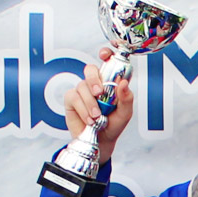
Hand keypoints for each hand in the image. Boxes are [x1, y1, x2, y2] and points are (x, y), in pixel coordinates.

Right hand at [63, 46, 134, 162]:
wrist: (100, 141)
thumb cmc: (113, 125)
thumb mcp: (125, 114)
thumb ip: (126, 99)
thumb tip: (124, 83)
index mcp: (110, 82)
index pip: (107, 62)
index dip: (105, 54)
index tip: (104, 55)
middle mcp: (95, 83)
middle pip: (90, 69)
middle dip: (94, 79)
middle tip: (99, 93)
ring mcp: (82, 90)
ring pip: (82, 86)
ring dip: (90, 103)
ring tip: (97, 117)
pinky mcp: (71, 99)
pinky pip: (74, 97)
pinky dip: (82, 109)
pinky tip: (89, 119)